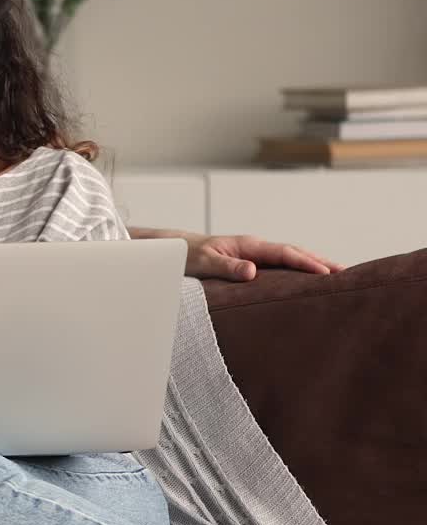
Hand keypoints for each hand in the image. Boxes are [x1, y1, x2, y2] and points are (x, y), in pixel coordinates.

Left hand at [181, 233, 344, 280]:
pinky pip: (281, 264)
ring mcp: (256, 254)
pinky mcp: (253, 262)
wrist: (177, 249)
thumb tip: (252, 272)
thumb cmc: (188, 255)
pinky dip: (299, 268)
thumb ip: (226, 267)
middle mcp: (255, 248)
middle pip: (294, 252)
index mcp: (248, 245)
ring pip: (290, 257)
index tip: (326, 273)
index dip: (306, 263)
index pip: (284, 253)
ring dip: (313, 264)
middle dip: (320, 261)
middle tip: (346, 273)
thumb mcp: (204, 262)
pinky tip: (309, 279)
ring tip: (338, 275)